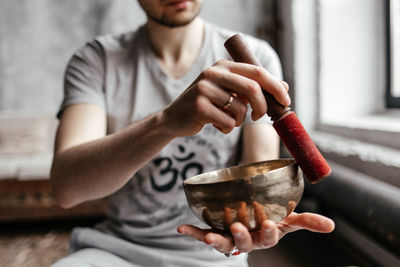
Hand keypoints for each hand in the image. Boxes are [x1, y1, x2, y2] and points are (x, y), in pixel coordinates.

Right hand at [162, 60, 289, 136]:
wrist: (174, 118)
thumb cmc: (207, 105)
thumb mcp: (229, 92)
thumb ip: (252, 88)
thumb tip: (284, 87)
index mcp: (224, 65)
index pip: (257, 71)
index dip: (275, 86)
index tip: (286, 100)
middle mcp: (213, 72)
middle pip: (252, 88)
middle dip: (262, 106)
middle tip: (258, 116)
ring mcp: (204, 88)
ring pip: (240, 109)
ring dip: (239, 121)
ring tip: (227, 120)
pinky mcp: (199, 106)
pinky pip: (227, 122)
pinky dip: (227, 128)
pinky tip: (216, 125)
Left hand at [177, 212, 334, 254]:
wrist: (255, 207)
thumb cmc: (273, 214)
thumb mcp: (289, 217)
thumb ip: (307, 221)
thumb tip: (331, 227)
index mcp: (265, 236)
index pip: (270, 237)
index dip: (270, 232)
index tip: (270, 224)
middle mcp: (247, 239)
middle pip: (244, 242)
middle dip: (242, 236)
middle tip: (239, 226)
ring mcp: (230, 236)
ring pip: (223, 242)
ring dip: (215, 239)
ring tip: (207, 235)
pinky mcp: (216, 231)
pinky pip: (203, 233)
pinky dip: (192, 232)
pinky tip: (181, 229)